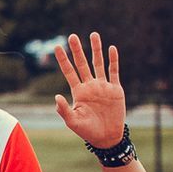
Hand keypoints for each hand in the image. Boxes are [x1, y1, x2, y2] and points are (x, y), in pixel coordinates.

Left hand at [53, 32, 125, 149]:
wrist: (107, 136)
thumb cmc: (88, 131)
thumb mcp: (73, 122)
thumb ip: (63, 110)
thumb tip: (57, 96)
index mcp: (78, 92)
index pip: (69, 71)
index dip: (63, 59)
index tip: (57, 46)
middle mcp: (90, 86)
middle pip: (82, 63)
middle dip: (78, 50)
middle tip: (72, 36)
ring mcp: (103, 86)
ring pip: (99, 63)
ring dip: (96, 49)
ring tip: (93, 34)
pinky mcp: (115, 89)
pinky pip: (114, 71)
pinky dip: (113, 60)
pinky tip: (111, 48)